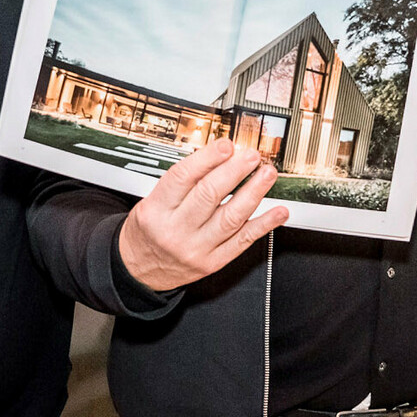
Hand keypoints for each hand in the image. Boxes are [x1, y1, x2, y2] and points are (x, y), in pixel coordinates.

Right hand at [116, 138, 289, 291]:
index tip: (226, 146)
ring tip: (267, 175)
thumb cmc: (148, 231)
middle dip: (235, 171)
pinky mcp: (213, 262)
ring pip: (230, 217)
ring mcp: (196, 248)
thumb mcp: (150, 201)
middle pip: (209, 195)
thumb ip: (181, 182)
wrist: (139, 270)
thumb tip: (216, 156)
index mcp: (156, 210)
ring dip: (254, 193)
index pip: (183, 178)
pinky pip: (243, 241)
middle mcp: (176, 230)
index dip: (207, 158)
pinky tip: (278, 211)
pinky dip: (264, 225)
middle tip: (251, 156)